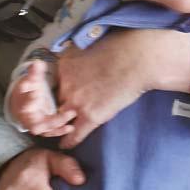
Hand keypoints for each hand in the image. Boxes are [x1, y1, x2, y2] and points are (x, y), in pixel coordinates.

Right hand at [9, 61, 64, 134]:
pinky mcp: (43, 128)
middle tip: (67, 114)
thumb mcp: (30, 80)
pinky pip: (51, 132)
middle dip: (51, 121)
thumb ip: (34, 72)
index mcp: (23, 103)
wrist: (21, 103)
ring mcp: (35, 124)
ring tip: (71, 126)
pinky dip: (60, 131)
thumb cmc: (28, 90)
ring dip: (58, 128)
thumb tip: (37, 62)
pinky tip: (71, 128)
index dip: (32, 99)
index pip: (26, 102)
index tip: (40, 94)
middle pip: (36, 123)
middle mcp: (28, 117)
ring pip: (45, 130)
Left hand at [56, 28, 189, 148]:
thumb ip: (77, 54)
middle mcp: (66, 85)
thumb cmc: (119, 47)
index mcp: (64, 67)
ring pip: (60, 120)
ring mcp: (77, 102)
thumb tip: (77, 56)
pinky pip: (76, 133)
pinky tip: (65, 146)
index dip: (60, 90)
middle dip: (57, 107)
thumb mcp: (88, 44)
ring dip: (57, 128)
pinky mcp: (91, 116)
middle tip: (59, 113)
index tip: (62, 94)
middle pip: (56, 101)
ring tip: (53, 134)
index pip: (55, 83)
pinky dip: (69, 141)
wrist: (137, 59)